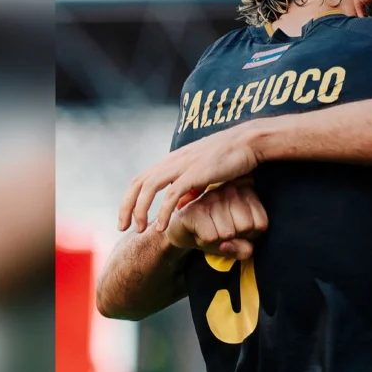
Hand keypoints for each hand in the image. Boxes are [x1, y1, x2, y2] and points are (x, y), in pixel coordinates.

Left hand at [118, 125, 261, 233]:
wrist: (249, 142)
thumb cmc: (233, 157)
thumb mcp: (206, 173)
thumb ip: (191, 188)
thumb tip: (180, 204)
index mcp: (174, 160)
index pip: (142, 178)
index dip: (131, 198)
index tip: (128, 217)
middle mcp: (173, 161)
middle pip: (138, 182)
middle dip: (126, 206)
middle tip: (122, 227)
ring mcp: (182, 165)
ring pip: (149, 187)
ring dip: (139, 210)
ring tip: (139, 230)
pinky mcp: (195, 172)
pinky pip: (172, 194)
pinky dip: (163, 212)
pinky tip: (162, 227)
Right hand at [166, 181, 268, 259]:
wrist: (184, 231)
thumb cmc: (216, 233)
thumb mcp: (237, 243)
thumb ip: (245, 249)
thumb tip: (227, 244)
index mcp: (247, 192)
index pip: (261, 224)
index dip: (250, 235)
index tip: (237, 229)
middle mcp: (231, 189)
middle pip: (245, 227)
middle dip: (234, 237)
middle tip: (221, 229)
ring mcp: (212, 196)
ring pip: (227, 233)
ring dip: (217, 239)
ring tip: (209, 229)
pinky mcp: (194, 208)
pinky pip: (210, 237)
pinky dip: (204, 241)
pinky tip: (199, 230)